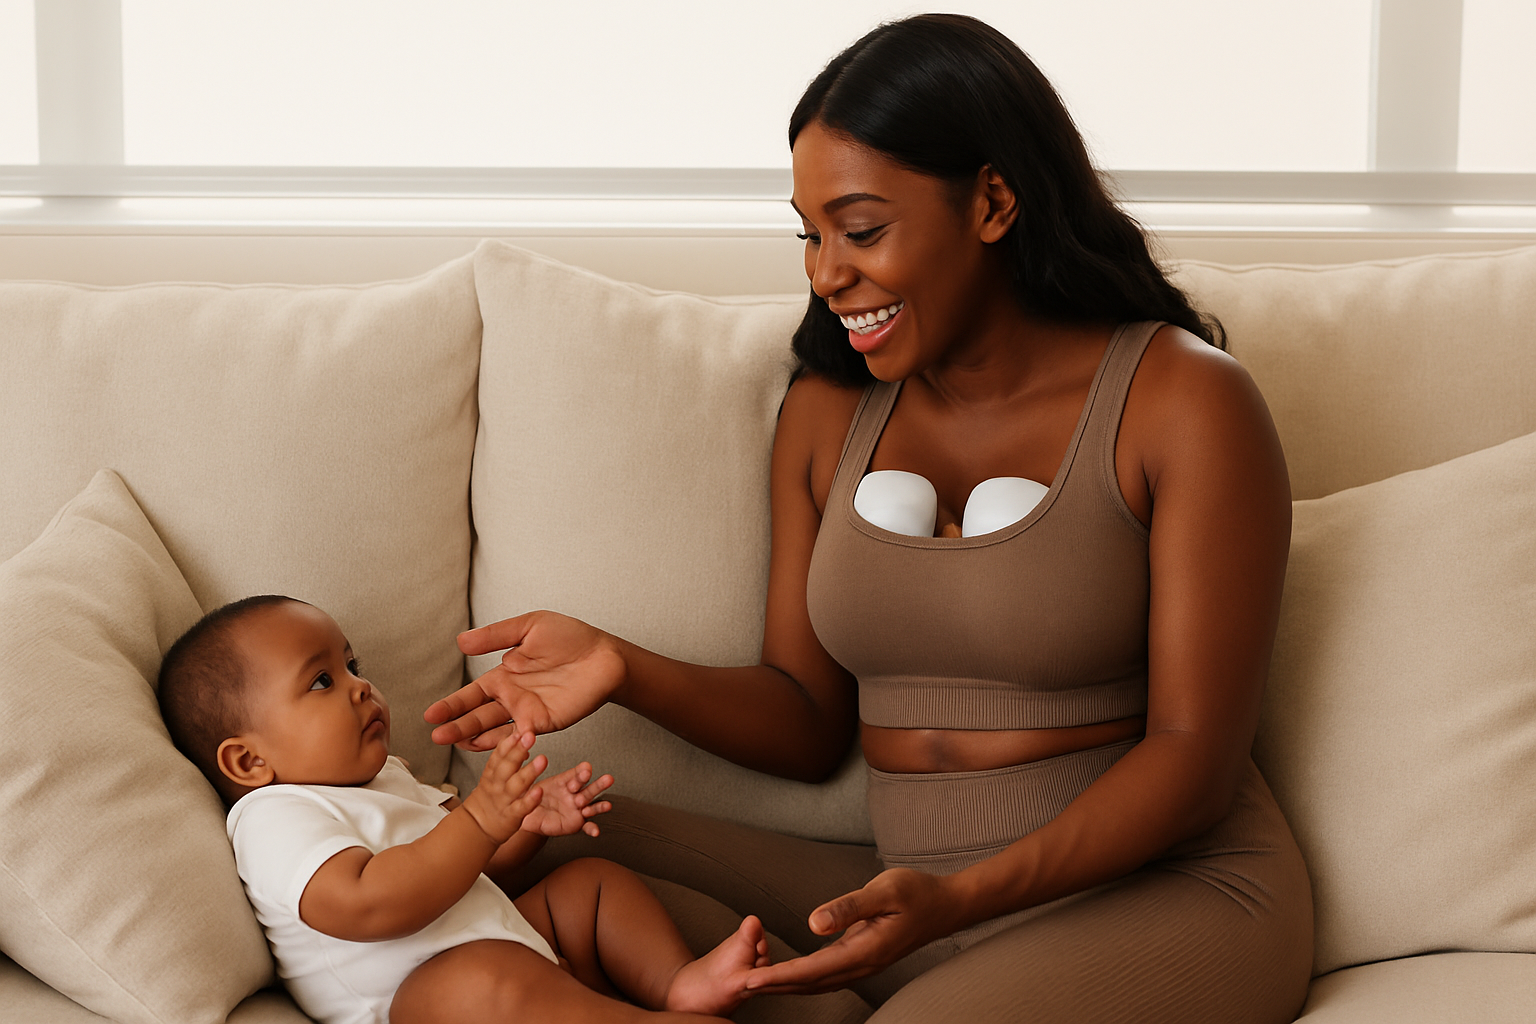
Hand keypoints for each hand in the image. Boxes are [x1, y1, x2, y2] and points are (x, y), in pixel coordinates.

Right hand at [425, 611, 626, 750]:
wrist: (604, 655)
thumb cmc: (571, 638)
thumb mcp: (529, 627)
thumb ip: (496, 636)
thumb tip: (461, 641)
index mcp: (504, 676)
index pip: (471, 694)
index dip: (452, 705)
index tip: (430, 715)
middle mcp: (512, 698)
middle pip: (478, 716)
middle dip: (456, 726)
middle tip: (435, 736)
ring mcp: (527, 713)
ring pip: (495, 730)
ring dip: (474, 738)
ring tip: (452, 743)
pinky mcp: (545, 723)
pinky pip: (521, 737)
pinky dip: (506, 744)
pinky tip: (490, 747)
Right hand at [460, 731, 546, 844]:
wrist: (478, 827)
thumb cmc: (490, 798)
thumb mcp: (492, 776)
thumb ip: (505, 758)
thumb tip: (518, 740)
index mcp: (491, 775)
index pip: (498, 756)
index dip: (508, 744)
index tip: (517, 732)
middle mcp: (497, 786)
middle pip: (506, 766)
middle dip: (518, 750)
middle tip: (530, 736)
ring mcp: (504, 800)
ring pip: (517, 785)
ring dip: (530, 771)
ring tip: (542, 759)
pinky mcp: (512, 816)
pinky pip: (522, 807)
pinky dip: (530, 800)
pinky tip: (539, 791)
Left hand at [519, 762, 614, 837]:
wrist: (528, 816)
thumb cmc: (530, 797)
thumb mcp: (528, 785)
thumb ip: (528, 777)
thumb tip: (525, 764)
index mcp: (563, 782)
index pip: (575, 775)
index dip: (581, 772)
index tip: (586, 768)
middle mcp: (573, 794)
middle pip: (588, 788)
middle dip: (598, 785)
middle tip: (607, 779)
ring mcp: (576, 809)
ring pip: (591, 805)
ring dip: (600, 805)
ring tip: (607, 806)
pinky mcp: (576, 823)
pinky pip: (586, 826)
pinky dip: (592, 828)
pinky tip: (595, 831)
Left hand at [744, 869, 959, 994]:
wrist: (945, 906)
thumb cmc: (916, 893)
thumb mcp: (884, 891)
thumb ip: (849, 907)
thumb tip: (813, 923)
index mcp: (865, 951)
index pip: (813, 970)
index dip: (780, 976)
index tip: (751, 979)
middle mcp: (862, 965)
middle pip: (810, 984)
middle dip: (774, 986)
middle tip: (738, 987)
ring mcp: (864, 966)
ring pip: (817, 983)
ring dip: (786, 985)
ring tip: (755, 984)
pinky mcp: (862, 959)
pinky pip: (826, 975)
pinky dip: (802, 978)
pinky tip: (788, 975)